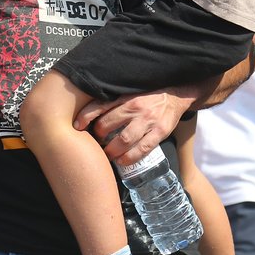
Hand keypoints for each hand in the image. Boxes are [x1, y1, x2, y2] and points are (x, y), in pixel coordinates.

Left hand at [74, 88, 192, 165]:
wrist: (176, 95)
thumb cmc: (149, 95)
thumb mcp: (130, 93)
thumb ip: (114, 102)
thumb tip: (90, 115)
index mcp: (126, 96)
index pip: (100, 105)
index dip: (86, 117)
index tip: (77, 126)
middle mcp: (135, 107)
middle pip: (108, 125)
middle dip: (99, 137)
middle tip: (98, 143)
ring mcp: (148, 120)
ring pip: (124, 139)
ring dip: (112, 151)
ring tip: (108, 154)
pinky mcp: (160, 131)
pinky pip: (142, 149)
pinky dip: (129, 158)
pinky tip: (122, 161)